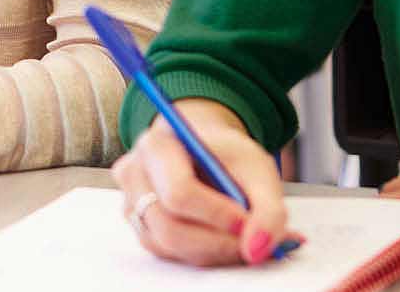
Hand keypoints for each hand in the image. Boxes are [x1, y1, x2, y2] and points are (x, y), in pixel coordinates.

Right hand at [110, 98, 300, 265]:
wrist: (203, 150)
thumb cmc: (226, 155)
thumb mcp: (257, 169)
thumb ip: (268, 210)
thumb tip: (258, 249)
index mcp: (158, 145)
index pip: (179, 191)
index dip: (215, 214)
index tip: (247, 223)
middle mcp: (135, 174)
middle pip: (169, 226)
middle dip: (216, 242)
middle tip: (252, 244)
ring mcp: (131, 203)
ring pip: (169, 245)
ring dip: (212, 251)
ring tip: (244, 240)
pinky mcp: (140, 227)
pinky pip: (169, 253)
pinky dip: (203, 254)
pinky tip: (224, 240)